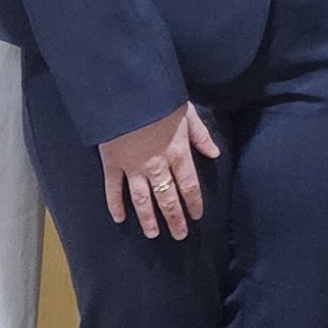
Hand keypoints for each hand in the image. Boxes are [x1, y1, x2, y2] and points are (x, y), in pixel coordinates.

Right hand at [99, 103, 221, 239]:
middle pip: (168, 198)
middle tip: (179, 235)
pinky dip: (115, 205)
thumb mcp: (186, 113)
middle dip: (175, 218)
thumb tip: (215, 154)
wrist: (125, 92)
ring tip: (153, 234)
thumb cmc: (158, 100)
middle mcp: (157, 165)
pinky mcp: (112, 164)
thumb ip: (201, 135)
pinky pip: (113, 189)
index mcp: (177, 152)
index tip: (197, 216)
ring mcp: (133, 167)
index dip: (194, 203)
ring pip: (142, 200)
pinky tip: (119, 218)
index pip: (189, 185)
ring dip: (148, 219)